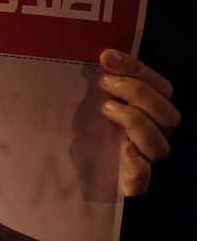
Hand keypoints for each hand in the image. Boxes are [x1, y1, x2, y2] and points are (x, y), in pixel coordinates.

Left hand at [98, 49, 180, 195]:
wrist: (71, 169)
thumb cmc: (85, 129)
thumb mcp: (91, 103)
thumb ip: (103, 84)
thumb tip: (103, 57)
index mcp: (151, 113)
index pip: (161, 88)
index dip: (137, 69)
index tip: (107, 57)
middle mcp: (155, 135)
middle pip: (168, 114)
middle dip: (137, 92)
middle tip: (105, 83)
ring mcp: (145, 160)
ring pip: (159, 145)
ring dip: (135, 121)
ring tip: (105, 108)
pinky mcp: (130, 183)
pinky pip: (143, 178)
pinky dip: (136, 165)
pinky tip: (124, 150)